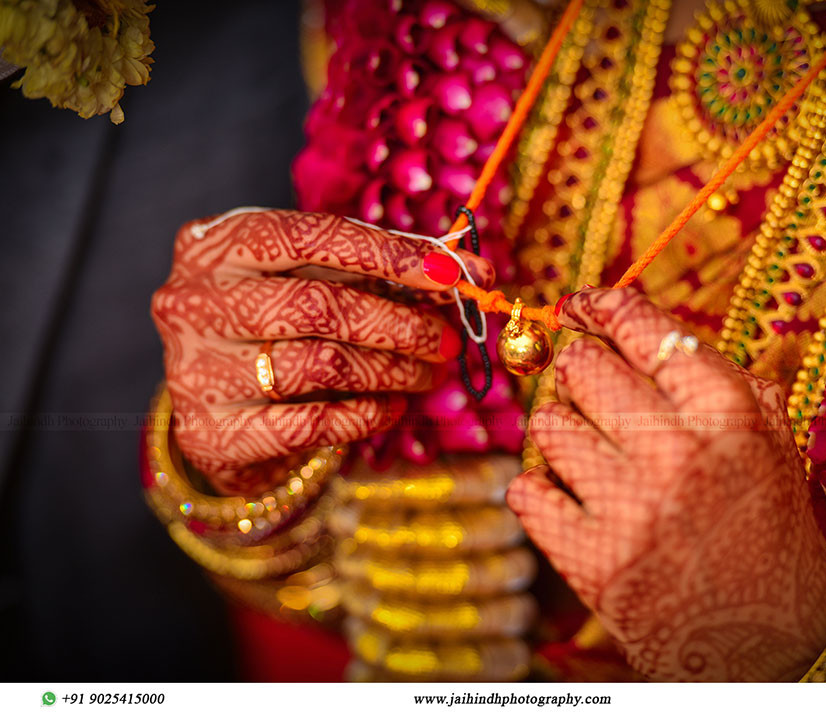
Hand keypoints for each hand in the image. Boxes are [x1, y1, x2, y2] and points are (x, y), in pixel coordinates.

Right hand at [151, 209, 492, 493]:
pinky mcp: (210, 433)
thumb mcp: (314, 281)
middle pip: (321, 305)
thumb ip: (381, 269)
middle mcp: (192, 300)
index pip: (314, 235)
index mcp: (216, 243)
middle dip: (402, 324)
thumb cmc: (278, 330)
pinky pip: (312, 423)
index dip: (392, 253)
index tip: (453, 274)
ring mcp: (193, 368)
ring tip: (429, 374)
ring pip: (323, 364)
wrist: (218, 414)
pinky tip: (395, 406)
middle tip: (447, 340)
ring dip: (394, 370)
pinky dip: (368, 414)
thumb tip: (469, 271)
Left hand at [506, 288, 825, 680]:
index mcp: (726, 415)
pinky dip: (538, 490)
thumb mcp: (765, 439)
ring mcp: (630, 509)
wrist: (776, 637)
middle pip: (582, 368)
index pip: (640, 327)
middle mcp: (677, 454)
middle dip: (582, 373)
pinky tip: (569, 497)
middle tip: (595, 395)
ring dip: (561, 431)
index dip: (600, 306)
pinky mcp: (592, 561)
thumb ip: (709, 376)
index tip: (580, 306)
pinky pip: (527, 492)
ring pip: (547, 424)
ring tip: (594, 456)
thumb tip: (628, 319)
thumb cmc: (766, 524)